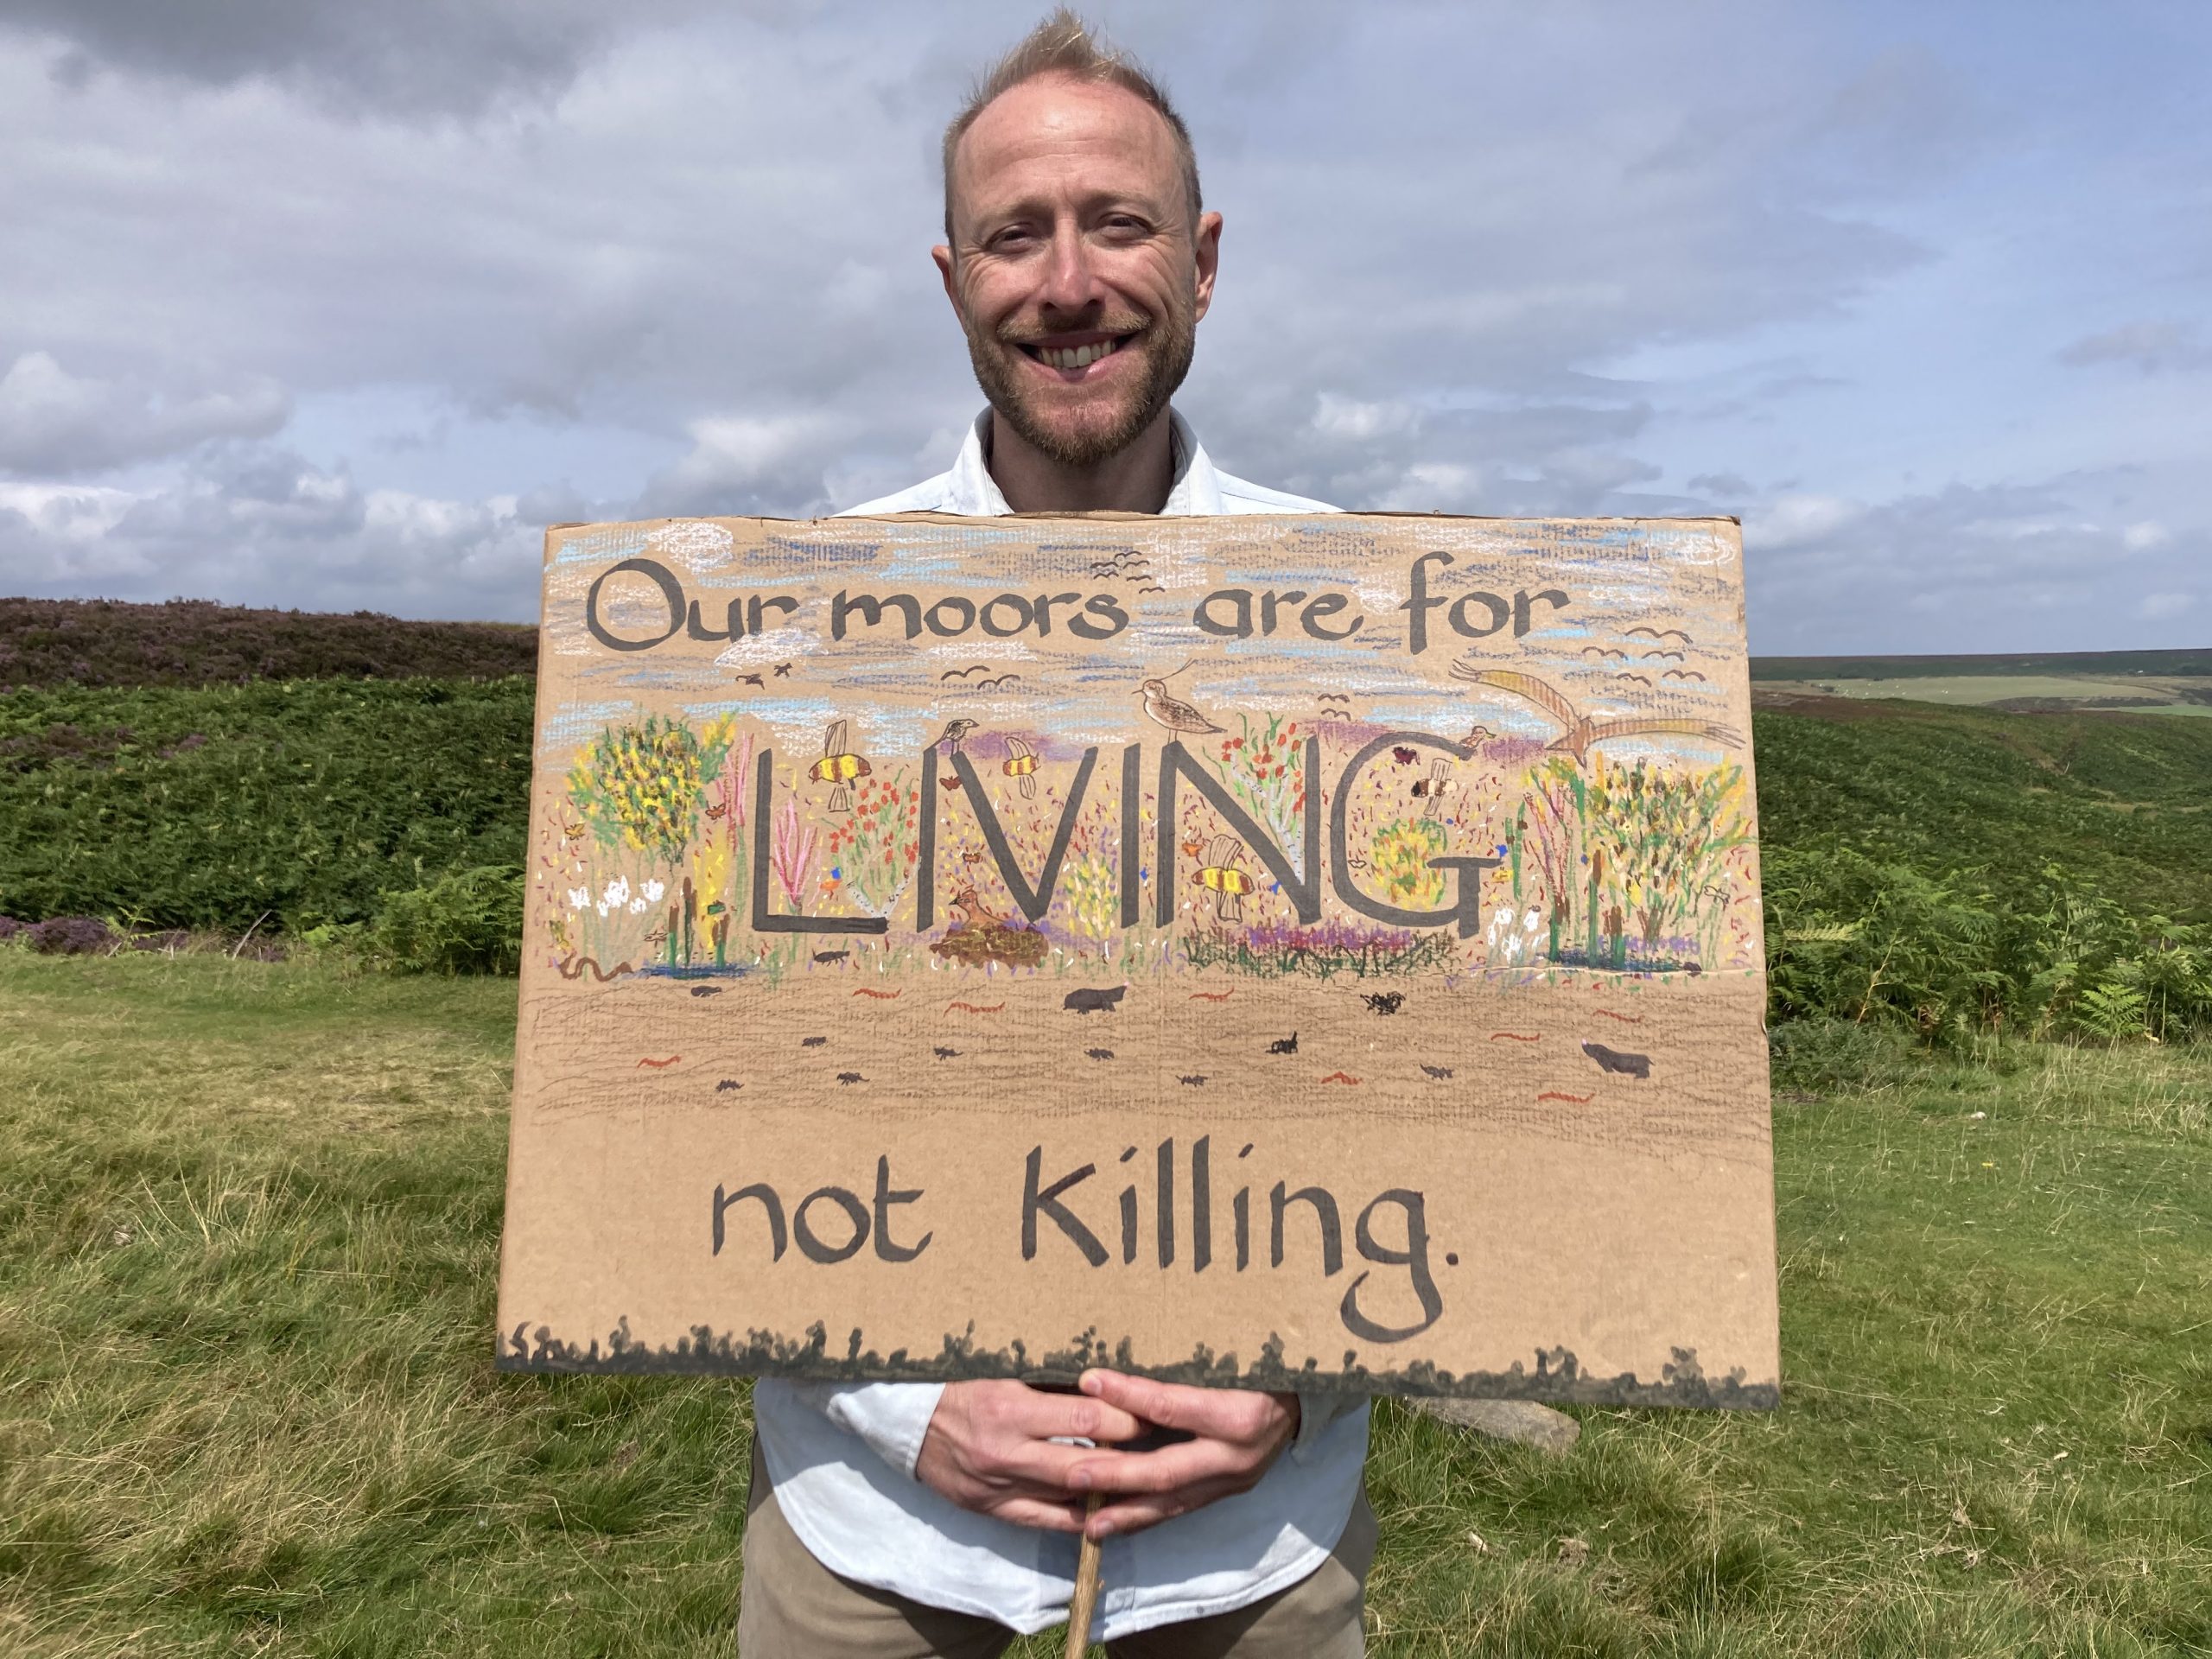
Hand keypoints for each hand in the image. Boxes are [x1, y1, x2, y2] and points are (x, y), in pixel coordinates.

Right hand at [914, 1379, 1149, 1531]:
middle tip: (1163, 1451)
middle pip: (1083, 1463)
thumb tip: (1105, 1384)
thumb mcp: (1003, 1370)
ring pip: (1067, 1497)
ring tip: (1146, 1483)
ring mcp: (998, 1486)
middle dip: (1128, 1459)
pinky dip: (1076, 1519)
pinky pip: (1042, 1520)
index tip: (1153, 1412)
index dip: (1125, 1417)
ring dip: (1109, 1492)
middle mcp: (1006, 1452)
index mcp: (1010, 1409)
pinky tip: (1106, 1514)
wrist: (906, 1419)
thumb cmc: (960, 1381)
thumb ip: (1050, 1382)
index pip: (1084, 1417)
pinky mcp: (990, 1508)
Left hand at [1063, 1370, 1300, 1539]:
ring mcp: (1232, 1481)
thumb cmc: (1264, 1364)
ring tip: (1086, 1522)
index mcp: (1239, 1414)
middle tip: (1073, 1472)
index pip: (1172, 1405)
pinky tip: (1112, 1524)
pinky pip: (1180, 1509)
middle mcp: (1236, 1456)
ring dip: (1126, 1512)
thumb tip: (1126, 1356)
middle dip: (1117, 1475)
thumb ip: (1186, 1360)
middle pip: (1167, 1469)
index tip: (1088, 1380)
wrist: (1310, 1398)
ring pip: (1172, 1502)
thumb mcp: (1235, 1355)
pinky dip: (1144, 1517)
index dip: (1128, 1394)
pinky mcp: (1226, 1494)